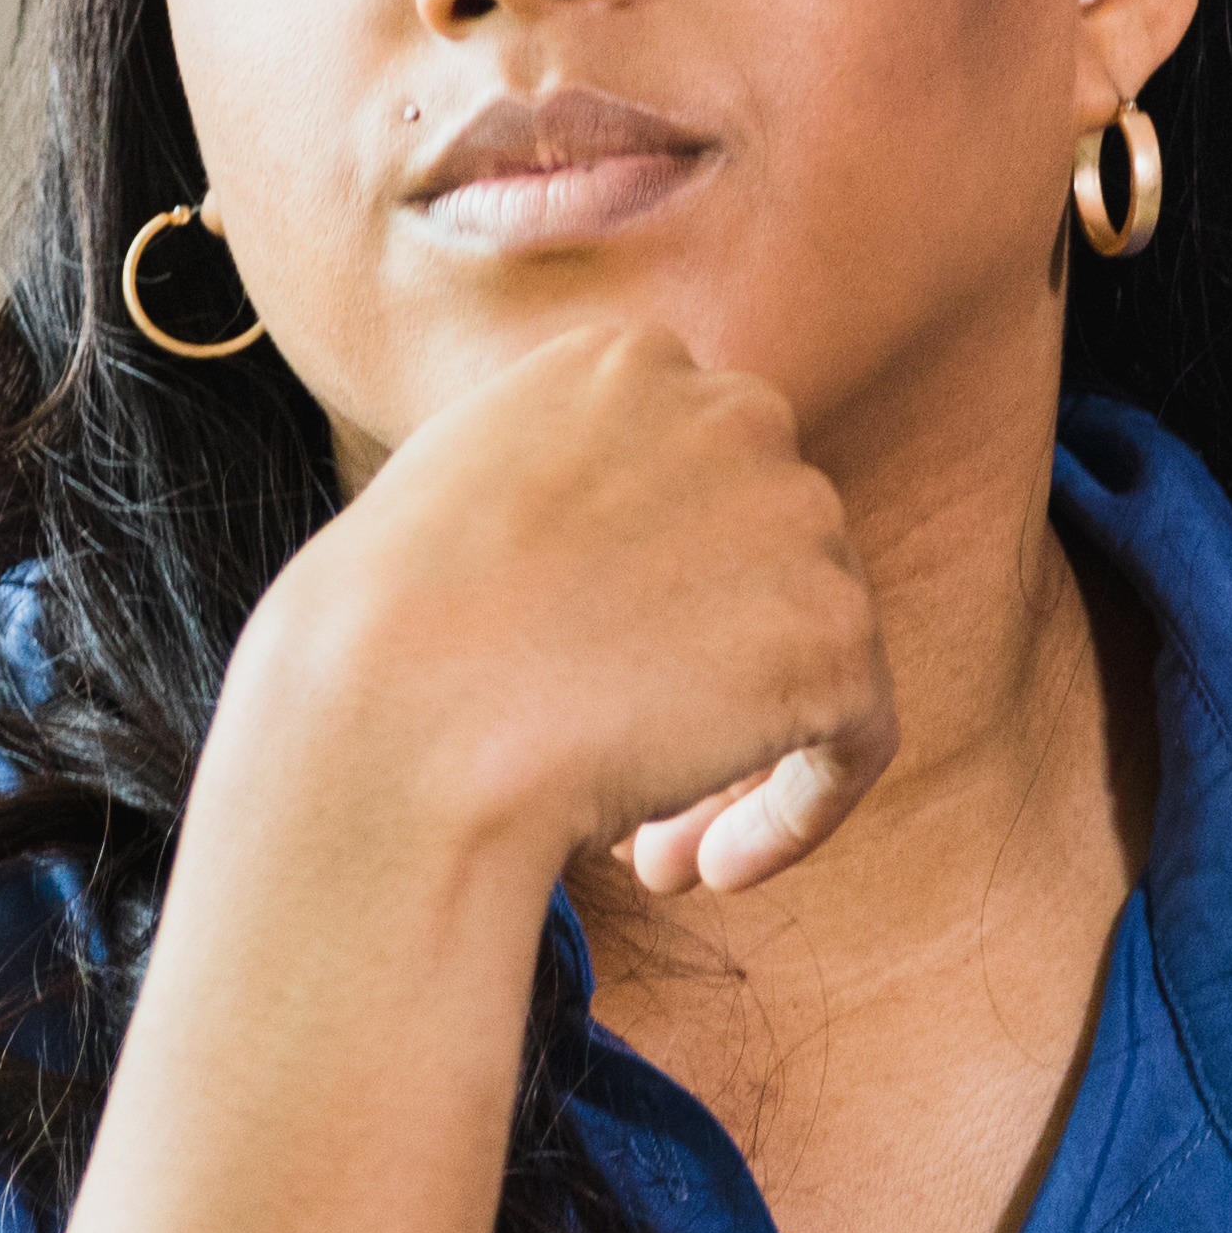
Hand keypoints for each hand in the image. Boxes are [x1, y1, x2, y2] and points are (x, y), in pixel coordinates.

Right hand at [222, 324, 894, 896]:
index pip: (700, 479)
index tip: (597, 683)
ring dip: (742, 754)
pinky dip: (795, 815)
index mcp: (626, 360)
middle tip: (635, 787)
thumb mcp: (458, 504)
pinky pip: (854, 741)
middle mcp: (730, 408)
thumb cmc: (377, 646)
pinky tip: (705, 872)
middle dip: (712, 673)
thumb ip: (569, 497)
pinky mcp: (835, 634)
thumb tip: (639, 578)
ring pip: (815, 651)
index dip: (665, 600)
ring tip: (653, 850)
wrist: (390, 726)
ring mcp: (797, 516)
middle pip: (773, 559)